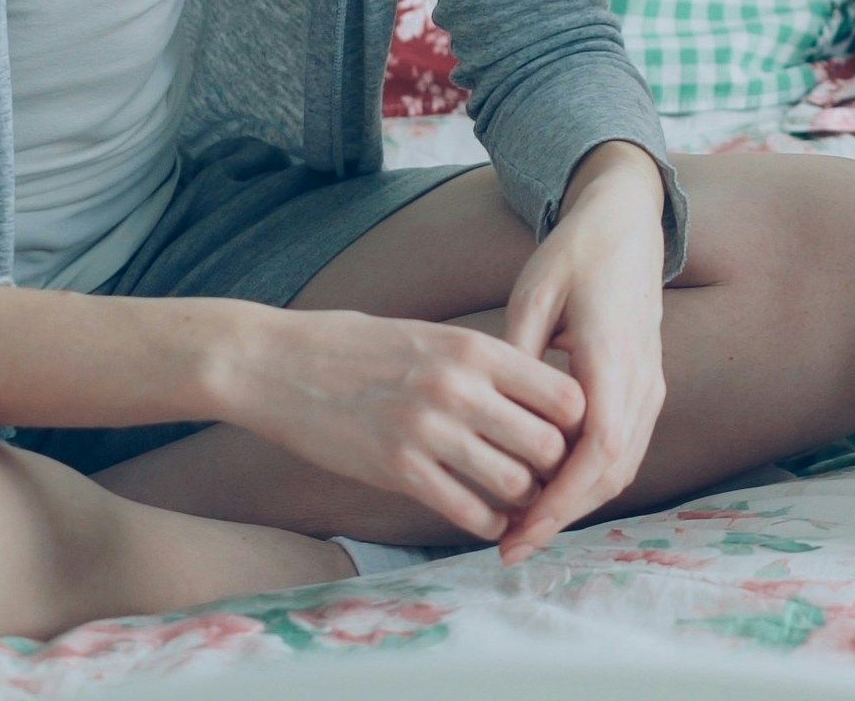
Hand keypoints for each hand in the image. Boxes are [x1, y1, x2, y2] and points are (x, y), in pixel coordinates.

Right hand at [218, 302, 586, 541]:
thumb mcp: (432, 335)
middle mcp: (460, 388)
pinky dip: (487, 521)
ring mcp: (428, 431)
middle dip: (557, 466)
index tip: (568, 432)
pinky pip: (466, 509)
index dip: (575, 421)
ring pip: (513, 483)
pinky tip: (489, 518)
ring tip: (523, 500)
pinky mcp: (396, 470)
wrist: (279, 363)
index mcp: (474, 348)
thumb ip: (482, 362)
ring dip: (524, 498)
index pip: (563, 393)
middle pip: (548, 444)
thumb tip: (538, 392)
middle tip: (553, 476)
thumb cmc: (359, 346)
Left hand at [496, 142, 669, 563]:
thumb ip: (514, 355)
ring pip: (623, 467)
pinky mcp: (647, 386)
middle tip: (509, 546)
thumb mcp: (535, 291)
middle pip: (612, 471)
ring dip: (577, 503)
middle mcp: (641, 377)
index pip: (598, 449)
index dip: (561, 500)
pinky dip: (591, 480)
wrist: (628, 222)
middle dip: (562, 516)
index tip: (519, 531)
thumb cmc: (576, 252)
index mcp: (613, 354)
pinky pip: (625, 448)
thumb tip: (486, 415)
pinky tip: (550, 490)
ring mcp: (651, 384)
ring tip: (523, 527)